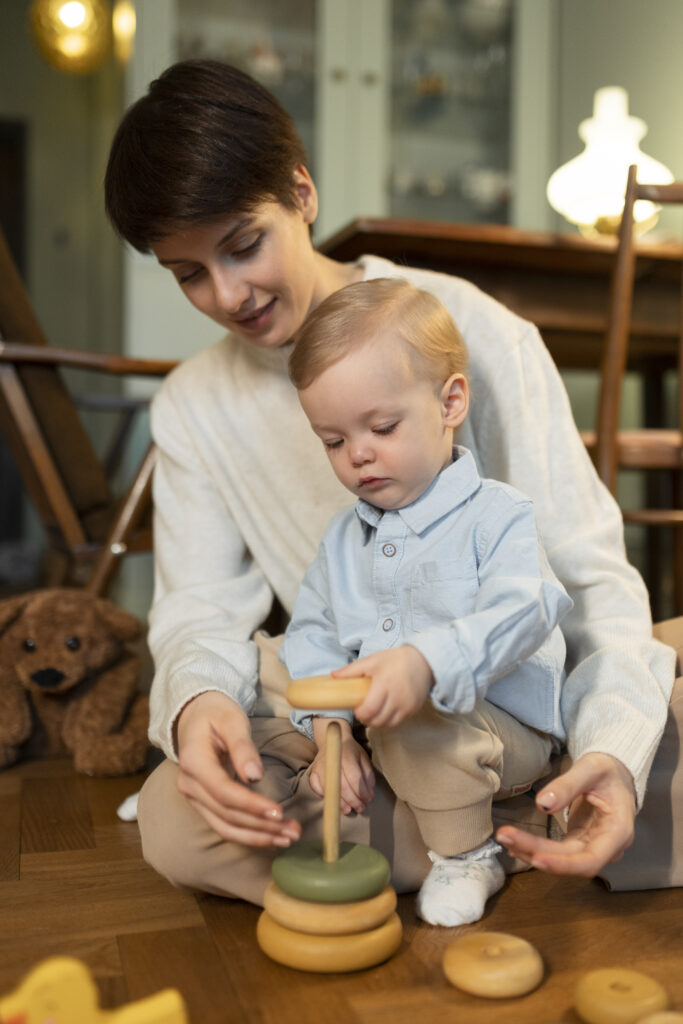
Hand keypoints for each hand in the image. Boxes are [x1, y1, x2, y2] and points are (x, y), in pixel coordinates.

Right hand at [175, 691, 300, 848]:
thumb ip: (242, 747)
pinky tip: (271, 837)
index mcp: (193, 761)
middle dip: (261, 826)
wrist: (195, 714)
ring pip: (225, 827)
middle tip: (293, 831)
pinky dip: (248, 834)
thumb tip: (255, 776)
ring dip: (257, 837)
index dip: (252, 805)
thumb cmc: (216, 713)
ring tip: (287, 838)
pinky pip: (224, 825)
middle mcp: (189, 784)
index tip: (279, 812)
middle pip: (226, 815)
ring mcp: (193, 796)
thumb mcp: (232, 719)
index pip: (224, 792)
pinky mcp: (202, 803)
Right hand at [310, 717, 374, 813]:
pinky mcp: (312, 774)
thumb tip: (369, 793)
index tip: (368, 799)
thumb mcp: (364, 759)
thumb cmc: (351, 752)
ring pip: (329, 790)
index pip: (355, 778)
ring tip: (349, 809)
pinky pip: (317, 790)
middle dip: (353, 801)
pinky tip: (335, 801)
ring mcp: (319, 768)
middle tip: (360, 807)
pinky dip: (325, 797)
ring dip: (340, 803)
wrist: (332, 742)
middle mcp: (331, 761)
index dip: (362, 792)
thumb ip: (368, 775)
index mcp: (346, 755)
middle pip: (342, 786)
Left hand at [333, 645, 433, 727]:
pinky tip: (385, 711)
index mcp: (384, 683)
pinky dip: (388, 720)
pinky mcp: (413, 709)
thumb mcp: (372, 661)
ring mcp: (407, 705)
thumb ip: (352, 670)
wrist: (422, 661)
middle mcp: (397, 697)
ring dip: (377, 721)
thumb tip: (333, 676)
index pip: (369, 709)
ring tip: (373, 712)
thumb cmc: (395, 660)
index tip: (356, 707)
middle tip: (363, 711)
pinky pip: (397, 721)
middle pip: (377, 720)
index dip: (360, 713)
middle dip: (366, 719)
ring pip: (387, 724)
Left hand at [496, 752, 636, 876]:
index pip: (591, 860)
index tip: (536, 858)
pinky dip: (537, 848)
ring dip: (532, 852)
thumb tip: (542, 804)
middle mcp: (608, 847)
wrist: (616, 774)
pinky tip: (516, 843)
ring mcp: (593, 847)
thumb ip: (568, 785)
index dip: (564, 864)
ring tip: (505, 838)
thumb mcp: (591, 769)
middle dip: (537, 852)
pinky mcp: (580, 842)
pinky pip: (558, 852)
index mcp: (618, 831)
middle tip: (505, 836)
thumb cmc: (608, 770)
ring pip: (562, 859)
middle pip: (571, 860)